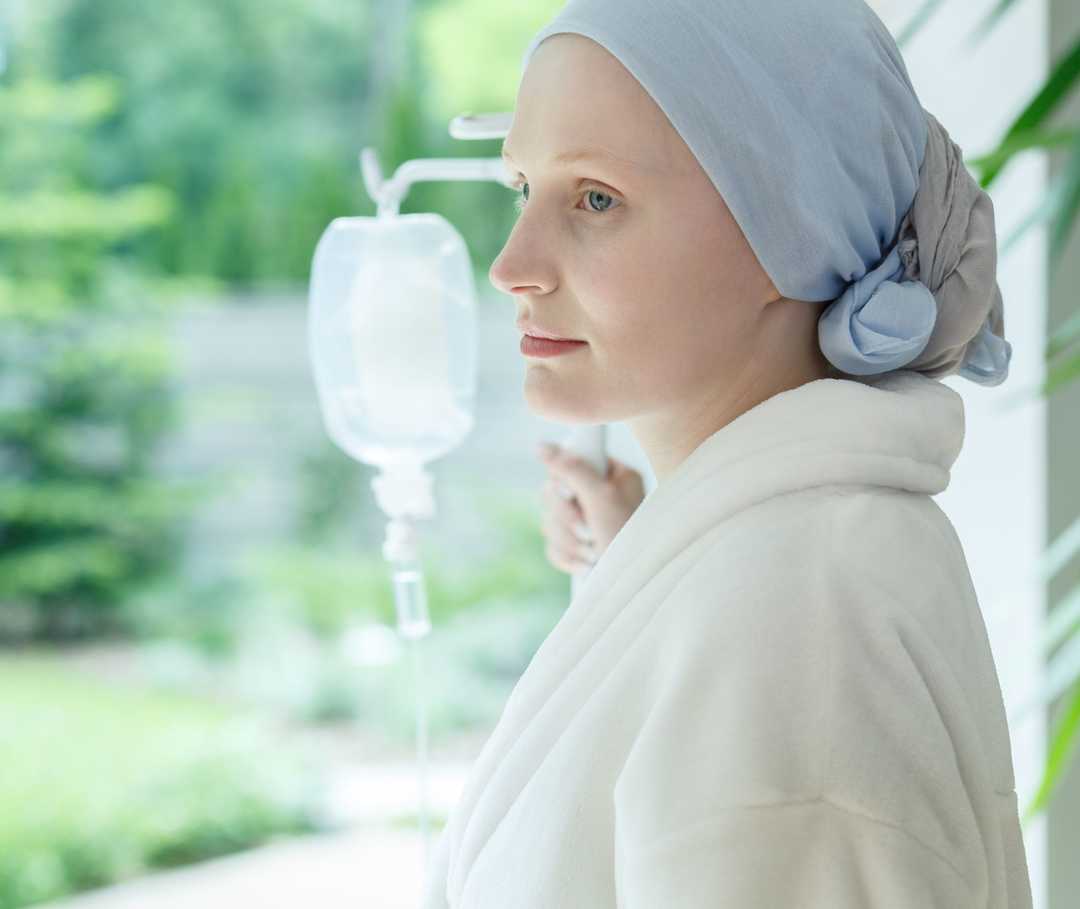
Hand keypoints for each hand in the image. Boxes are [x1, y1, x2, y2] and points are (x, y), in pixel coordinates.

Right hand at [537, 441, 645, 574]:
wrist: (636, 585)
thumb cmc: (630, 541)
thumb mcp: (602, 498)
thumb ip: (572, 469)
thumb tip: (541, 445)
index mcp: (612, 474)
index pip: (569, 460)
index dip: (564, 480)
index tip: (572, 493)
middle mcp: (598, 495)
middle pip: (552, 492)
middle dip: (567, 517)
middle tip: (588, 528)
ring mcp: (586, 521)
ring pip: (549, 521)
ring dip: (569, 540)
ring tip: (594, 551)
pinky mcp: (577, 546)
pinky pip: (552, 545)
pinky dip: (567, 556)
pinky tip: (587, 564)